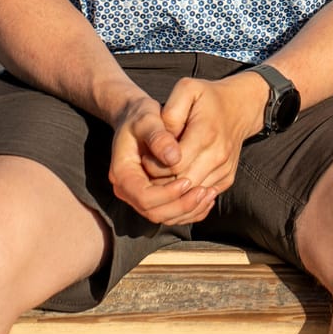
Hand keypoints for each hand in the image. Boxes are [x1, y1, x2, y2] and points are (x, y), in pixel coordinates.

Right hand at [107, 95, 202, 224]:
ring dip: (188, 210)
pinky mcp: (153, 197)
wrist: (137, 119)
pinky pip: (171, 213)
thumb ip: (158, 136)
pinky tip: (207, 197)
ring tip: (210, 194)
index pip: (144, 197)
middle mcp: (128, 190)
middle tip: (205, 191)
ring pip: (165, 216)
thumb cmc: (141, 116)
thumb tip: (174, 158)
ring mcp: (140, 196)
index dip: (167, 194)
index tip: (188, 180)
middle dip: (181, 206)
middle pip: (154, 212)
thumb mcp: (146, 119)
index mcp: (122, 174)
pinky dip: (190, 210)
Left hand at [139, 73, 269, 225]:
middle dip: (160, 182)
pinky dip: (187, 195)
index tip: (145, 156)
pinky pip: (203, 197)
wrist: (241, 106)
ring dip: (172, 191)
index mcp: (205, 134)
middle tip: (148, 171)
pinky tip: (176, 182)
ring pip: (192, 194)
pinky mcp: (227, 178)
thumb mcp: (187, 89)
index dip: (153, 166)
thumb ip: (170, 113)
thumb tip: (163, 142)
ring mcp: (225, 169)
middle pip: (181, 184)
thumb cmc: (209, 97)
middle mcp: (218, 155)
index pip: (173, 166)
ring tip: (160, 176)